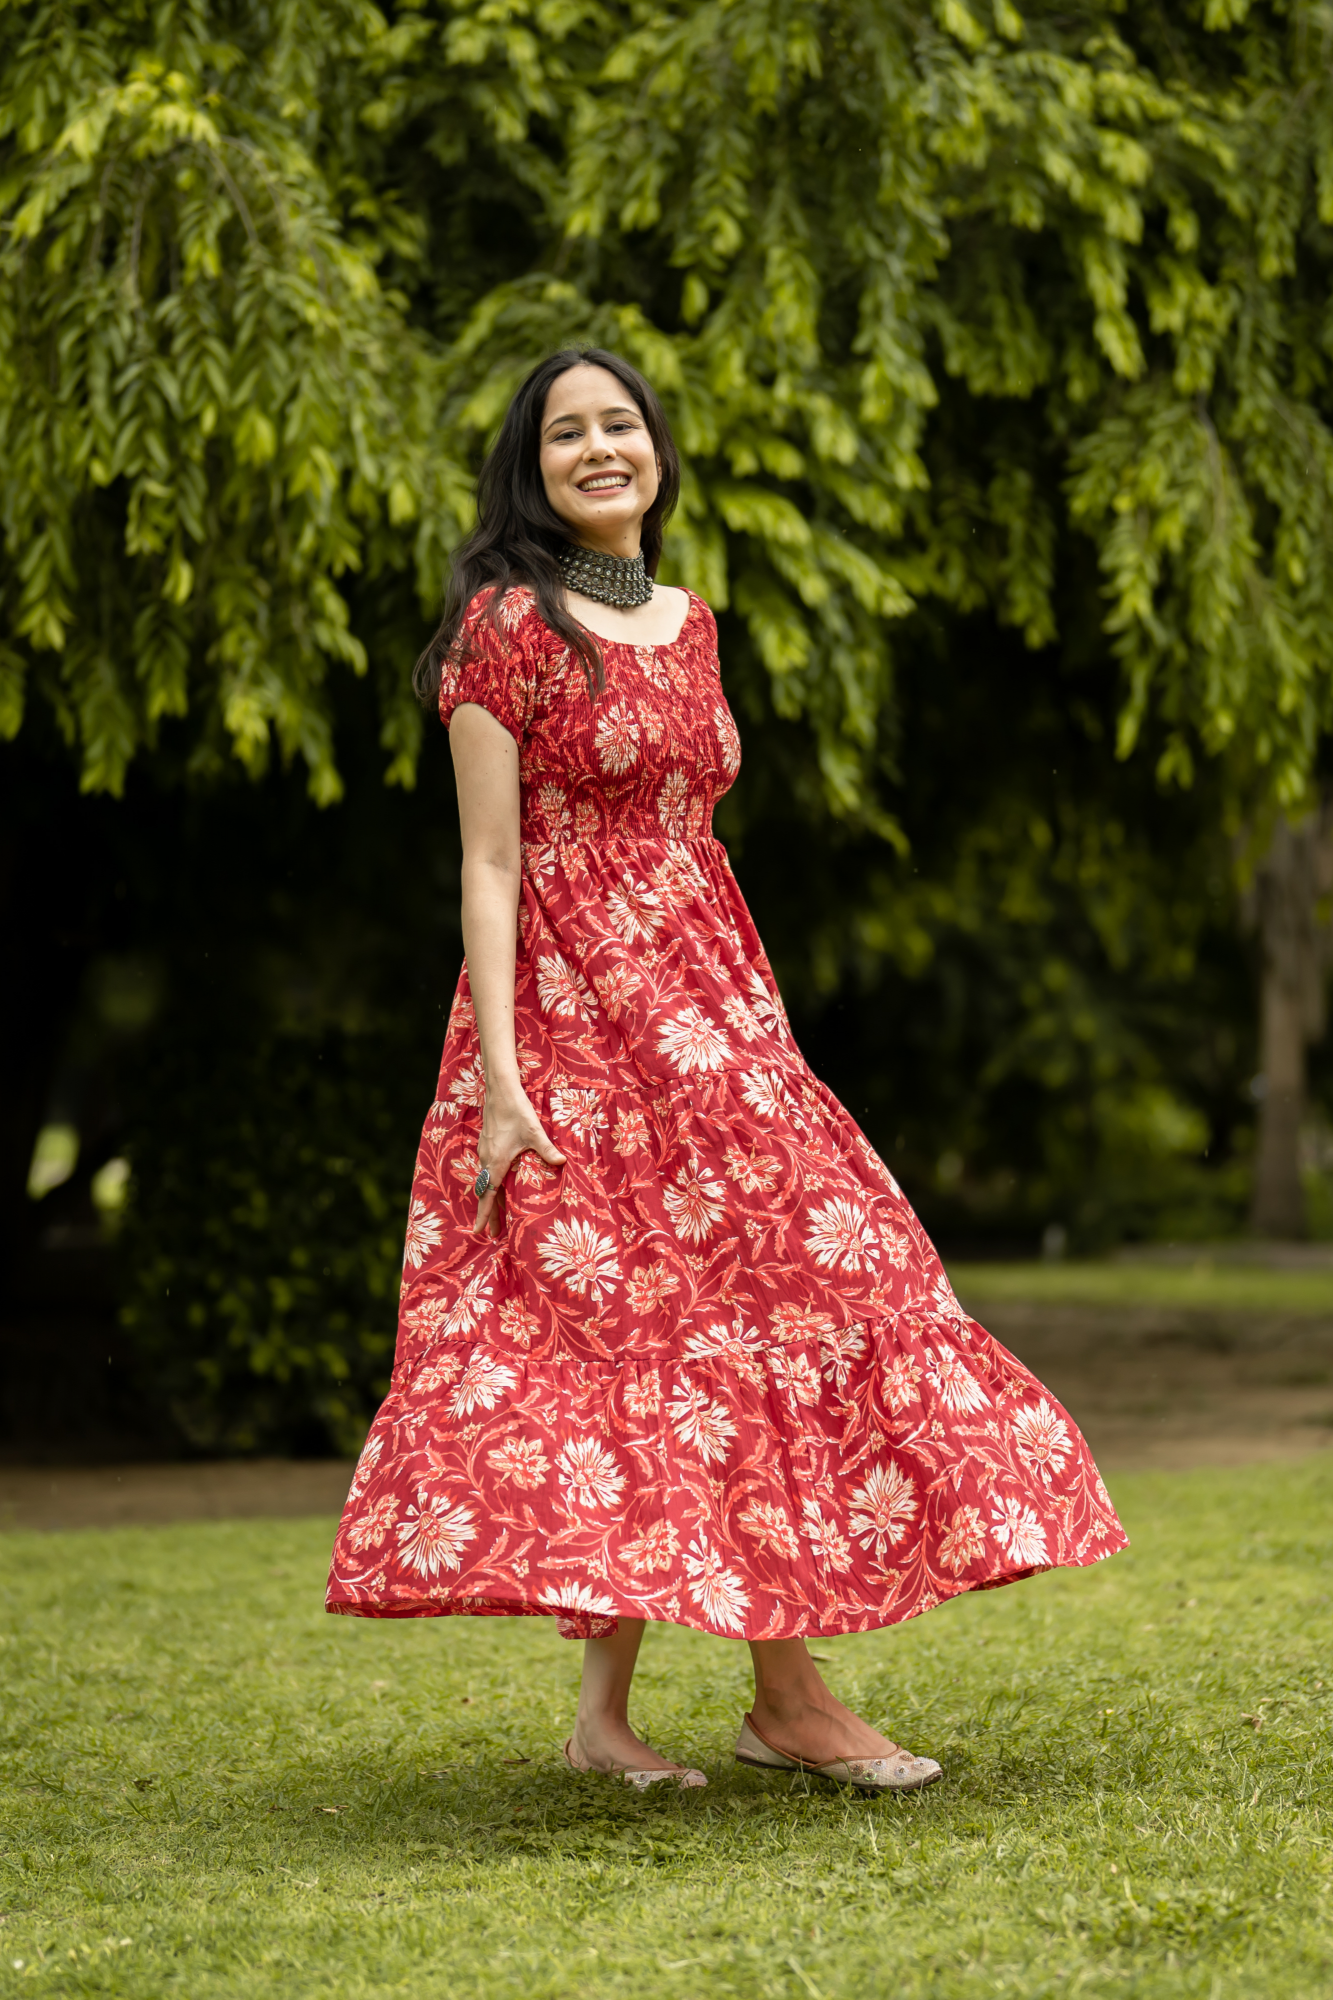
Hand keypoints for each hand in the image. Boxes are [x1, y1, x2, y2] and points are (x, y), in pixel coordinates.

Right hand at [475, 1082, 565, 1236]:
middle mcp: (487, 1159)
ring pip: (487, 1181)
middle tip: (493, 1232)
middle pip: (486, 1193)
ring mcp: (486, 1152)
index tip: (478, 1231)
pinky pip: (488, 1169)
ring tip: (497, 1213)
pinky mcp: (488, 1144)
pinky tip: (501, 1183)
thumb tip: (562, 1163)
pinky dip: (492, 1183)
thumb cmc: (516, 1110)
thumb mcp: (534, 1131)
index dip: (484, 1214)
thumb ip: (546, 1149)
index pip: (487, 1195)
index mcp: (496, 1162)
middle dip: (490, 1213)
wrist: (500, 1090)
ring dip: (491, 1198)